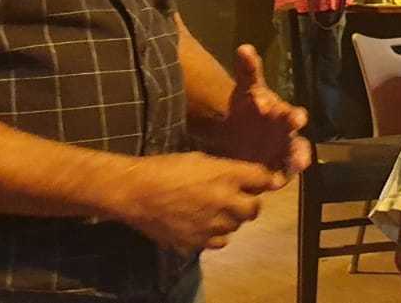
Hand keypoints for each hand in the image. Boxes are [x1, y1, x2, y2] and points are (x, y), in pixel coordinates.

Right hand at [111, 151, 281, 252]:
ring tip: (213, 210)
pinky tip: (203, 225)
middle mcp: (224, 201)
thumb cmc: (165, 168)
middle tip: (236, 199)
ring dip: (230, 219)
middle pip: (255, 209)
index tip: (264, 182)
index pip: (264, 179)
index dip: (266, 181)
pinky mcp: (196, 242)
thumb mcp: (200, 159)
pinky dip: (215, 234)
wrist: (135, 192)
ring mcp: (211, 224)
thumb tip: (248, 176)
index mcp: (226, 175)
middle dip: (249, 204)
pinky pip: (219, 241)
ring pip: (236, 226)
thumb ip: (227, 169)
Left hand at [205, 45, 311, 175]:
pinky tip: (278, 181)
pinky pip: (285, 174)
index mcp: (280, 111)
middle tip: (294, 122)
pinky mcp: (278, 169)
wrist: (238, 137)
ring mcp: (284, 150)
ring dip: (299, 156)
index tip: (262, 104)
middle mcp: (286, 130)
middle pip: (294, 128)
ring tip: (298, 162)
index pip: (286, 108)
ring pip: (297, 153)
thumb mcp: (244, 91)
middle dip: (295, 126)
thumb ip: (247, 71)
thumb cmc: (246, 112)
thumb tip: (245, 47)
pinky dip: (284, 177)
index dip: (280, 108)